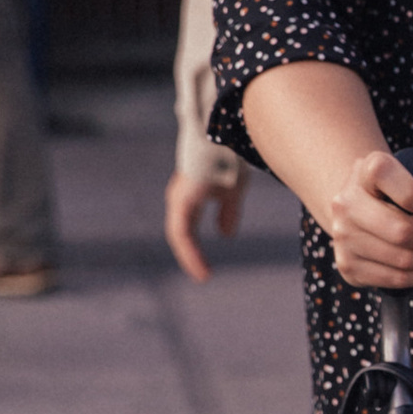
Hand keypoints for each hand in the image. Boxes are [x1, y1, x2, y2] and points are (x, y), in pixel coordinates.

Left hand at [164, 165, 244, 281]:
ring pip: (179, 235)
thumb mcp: (233, 190)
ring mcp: (179, 198)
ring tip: (204, 275)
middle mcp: (181, 197)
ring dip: (191, 256)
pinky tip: (202, 263)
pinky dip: (190, 251)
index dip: (194, 248)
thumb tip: (226, 235)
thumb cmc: (229, 157)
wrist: (224, 138)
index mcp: (191, 195)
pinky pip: (181, 233)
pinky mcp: (181, 201)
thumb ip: (228, 212)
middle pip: (181, 233)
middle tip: (204, 275)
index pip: (188, 227)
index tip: (207, 267)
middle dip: (191, 255)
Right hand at [327, 144, 412, 292]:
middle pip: (401, 231)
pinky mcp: (346, 266)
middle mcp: (345, 202)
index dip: (412, 192)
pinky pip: (395, 279)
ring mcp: (342, 236)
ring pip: (402, 259)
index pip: (383, 173)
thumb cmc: (408, 199)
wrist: (368, 212)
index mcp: (365, 171)